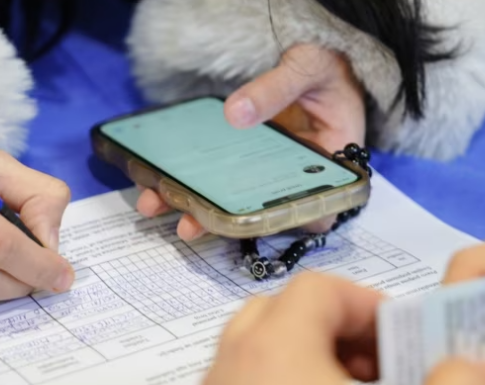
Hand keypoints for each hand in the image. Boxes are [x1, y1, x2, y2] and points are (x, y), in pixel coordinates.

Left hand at [137, 44, 365, 238]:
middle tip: (187, 226)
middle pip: (261, 214)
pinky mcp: (243, 163)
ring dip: (193, 208)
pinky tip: (155, 181)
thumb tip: (235, 114)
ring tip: (155, 205)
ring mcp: (267, 174)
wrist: (312, 58)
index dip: (289, 224)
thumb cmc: (324, 64)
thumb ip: (276, 88)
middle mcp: (297, 179)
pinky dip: (186, 183)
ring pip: (230, 202)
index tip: (255, 224)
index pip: (317, 209)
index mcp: (329, 163)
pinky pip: (216, 179)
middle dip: (219, 223)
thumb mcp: (308, 67)